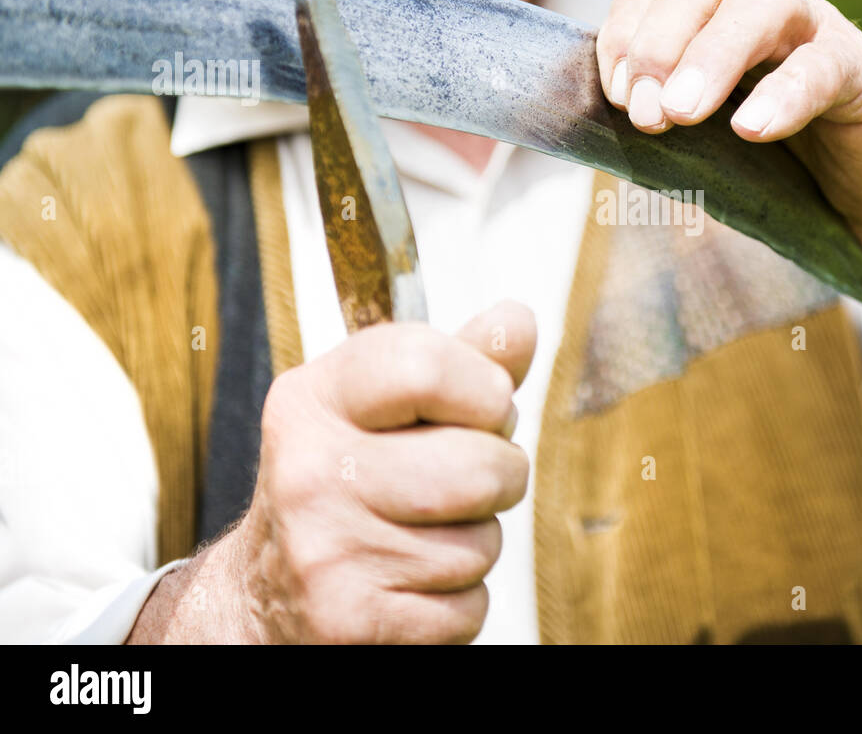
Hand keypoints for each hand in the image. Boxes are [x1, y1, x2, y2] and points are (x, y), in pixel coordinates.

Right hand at [129, 300, 536, 643]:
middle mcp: (309, 469)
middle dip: (500, 476)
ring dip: (475, 544)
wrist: (262, 595)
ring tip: (425, 535)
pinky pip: (468, 611)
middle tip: (465, 482)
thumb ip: (459, 361)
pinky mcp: (346, 623)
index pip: (425, 365)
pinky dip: (459, 606)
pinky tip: (412, 586)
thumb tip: (517, 321)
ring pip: (482, 544)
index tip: (482, 408)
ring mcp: (323, 551)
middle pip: (481, 466)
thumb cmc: (350, 479)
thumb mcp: (387, 406)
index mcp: (316, 398)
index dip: (485, 389)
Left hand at [596, 0, 861, 251]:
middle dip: (659, 42)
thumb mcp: (710, 141)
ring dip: (711, 56)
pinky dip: (784, 95)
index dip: (624, 31)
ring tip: (680, 112)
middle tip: (639, 111)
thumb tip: (594, 129)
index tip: (610, 94)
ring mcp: (817, 34)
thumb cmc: (785, 165)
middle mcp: (764, 12)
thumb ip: (663, 121)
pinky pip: (823, 67)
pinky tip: (753, 130)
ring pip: (761, 8)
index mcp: (715, 21)